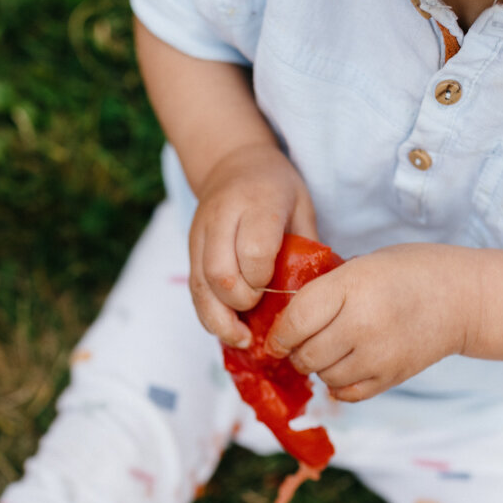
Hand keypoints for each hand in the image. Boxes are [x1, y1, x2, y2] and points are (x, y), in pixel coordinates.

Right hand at [189, 143, 317, 347]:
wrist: (231, 163)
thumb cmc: (276, 188)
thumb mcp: (301, 206)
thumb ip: (305, 247)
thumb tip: (312, 296)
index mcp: (256, 203)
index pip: (254, 252)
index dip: (264, 280)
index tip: (276, 289)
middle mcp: (221, 218)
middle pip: (221, 274)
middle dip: (242, 303)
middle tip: (260, 312)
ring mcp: (199, 235)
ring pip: (200, 287)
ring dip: (221, 320)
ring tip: (243, 339)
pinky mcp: (190, 251)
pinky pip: (194, 290)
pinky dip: (209, 315)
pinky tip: (228, 328)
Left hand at [265, 244, 479, 401]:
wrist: (463, 298)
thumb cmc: (409, 272)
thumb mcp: (363, 264)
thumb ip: (326, 290)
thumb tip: (284, 320)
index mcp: (351, 286)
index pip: (295, 321)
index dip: (278, 334)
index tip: (275, 338)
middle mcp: (363, 323)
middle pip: (305, 354)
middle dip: (296, 352)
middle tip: (302, 342)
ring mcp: (379, 355)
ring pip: (323, 376)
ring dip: (318, 367)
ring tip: (330, 349)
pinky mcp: (391, 377)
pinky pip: (347, 393)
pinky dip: (339, 383)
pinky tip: (346, 365)